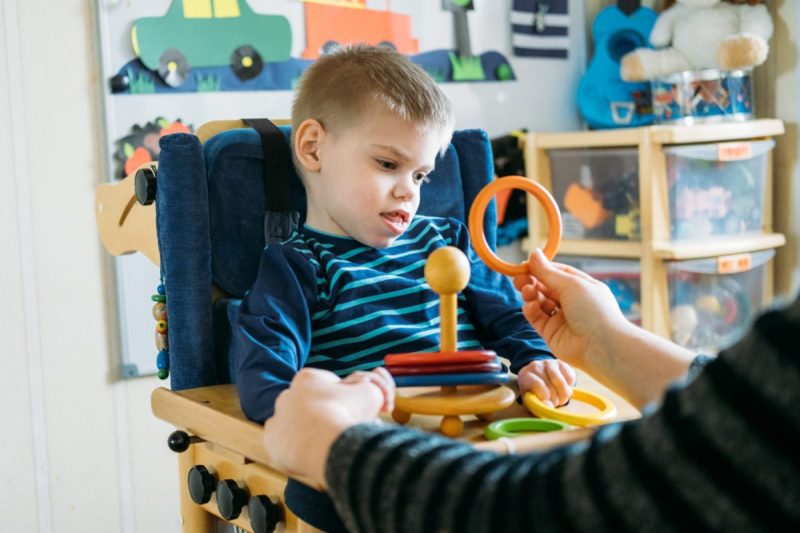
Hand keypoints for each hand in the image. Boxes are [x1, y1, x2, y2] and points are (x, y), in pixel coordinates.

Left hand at [263, 367, 390, 489]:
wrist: (326, 443)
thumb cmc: (347, 414)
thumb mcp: (370, 393)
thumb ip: (372, 387)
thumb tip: (371, 387)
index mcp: (308, 378)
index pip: (328, 385)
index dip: (344, 399)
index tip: (352, 412)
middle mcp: (287, 394)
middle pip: (310, 404)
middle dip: (324, 415)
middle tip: (340, 429)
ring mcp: (277, 417)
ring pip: (296, 424)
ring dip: (310, 432)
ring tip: (327, 445)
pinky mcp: (271, 439)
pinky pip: (285, 443)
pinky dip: (297, 448)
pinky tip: (311, 453)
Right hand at [512, 248, 629, 369]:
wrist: (601, 346)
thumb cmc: (595, 311)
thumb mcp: (571, 284)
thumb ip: (548, 272)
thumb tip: (534, 253)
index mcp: (582, 287)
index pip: (558, 273)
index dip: (542, 268)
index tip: (525, 264)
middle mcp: (571, 302)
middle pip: (546, 287)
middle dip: (532, 281)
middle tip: (518, 277)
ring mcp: (561, 318)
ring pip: (539, 302)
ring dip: (530, 294)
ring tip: (526, 290)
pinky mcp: (550, 333)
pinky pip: (536, 317)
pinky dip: (530, 310)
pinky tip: (530, 306)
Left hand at [518, 358, 575, 406]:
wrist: (539, 380)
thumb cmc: (533, 393)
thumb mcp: (530, 400)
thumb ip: (537, 405)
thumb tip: (549, 406)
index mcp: (525, 375)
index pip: (537, 384)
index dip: (544, 396)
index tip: (546, 402)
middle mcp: (535, 366)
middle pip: (550, 386)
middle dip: (554, 399)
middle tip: (553, 403)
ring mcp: (548, 363)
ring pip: (561, 382)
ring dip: (563, 395)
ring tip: (560, 399)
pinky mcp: (561, 363)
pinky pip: (570, 378)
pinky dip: (569, 387)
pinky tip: (563, 389)